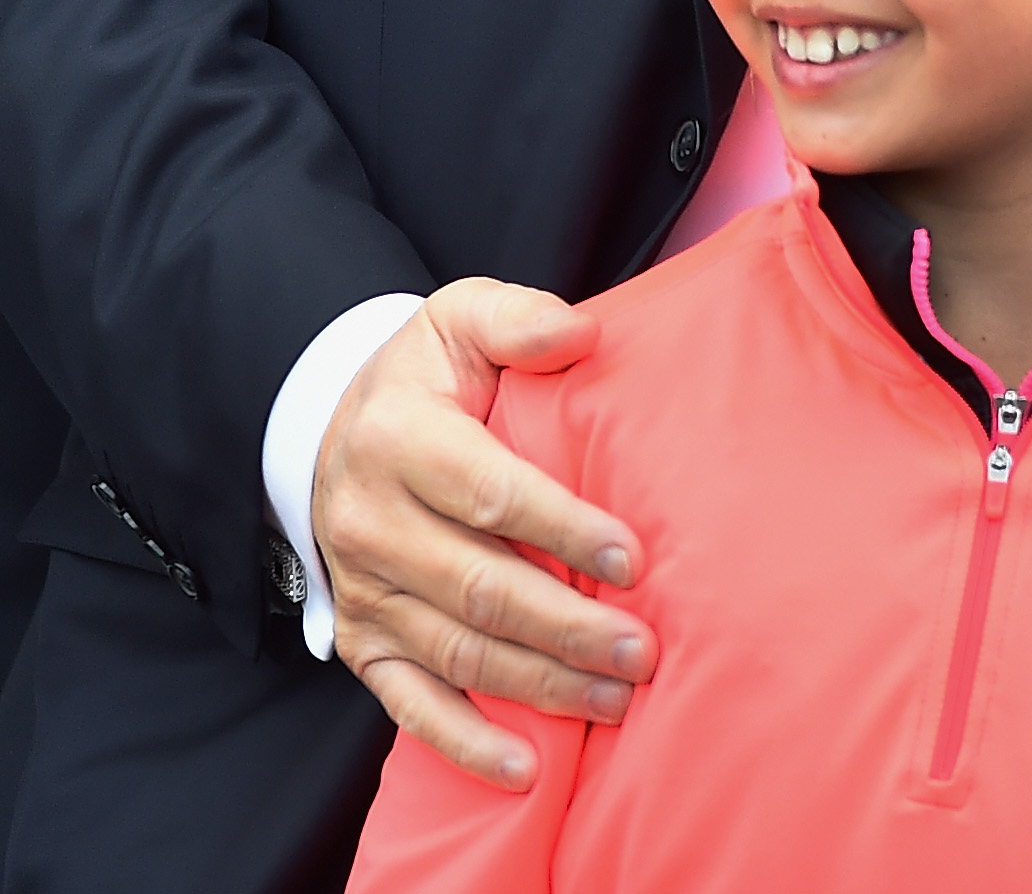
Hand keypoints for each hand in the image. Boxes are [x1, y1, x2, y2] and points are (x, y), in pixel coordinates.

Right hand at [313, 279, 657, 790]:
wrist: (334, 426)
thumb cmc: (424, 375)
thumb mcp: (460, 318)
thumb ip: (519, 320)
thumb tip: (581, 334)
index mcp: (398, 439)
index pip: (489, 494)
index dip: (562, 529)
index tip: (631, 557)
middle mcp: (369, 522)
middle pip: (480, 588)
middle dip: (568, 626)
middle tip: (643, 649)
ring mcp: (363, 590)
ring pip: (458, 651)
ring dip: (541, 684)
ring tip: (617, 698)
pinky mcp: (361, 641)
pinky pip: (410, 704)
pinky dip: (466, 741)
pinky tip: (525, 768)